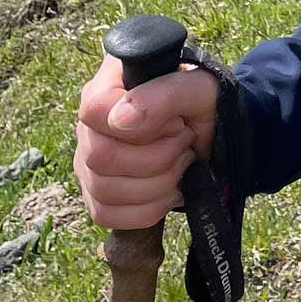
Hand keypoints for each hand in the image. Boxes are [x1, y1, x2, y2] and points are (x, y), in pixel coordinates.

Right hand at [73, 55, 218, 229]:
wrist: (212, 136)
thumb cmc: (202, 104)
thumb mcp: (199, 89)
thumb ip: (164, 94)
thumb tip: (120, 120)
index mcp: (107, 85)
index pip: (94, 110)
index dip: (137, 125)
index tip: (174, 123)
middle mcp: (89, 126)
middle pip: (100, 157)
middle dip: (157, 158)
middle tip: (185, 142)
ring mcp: (87, 164)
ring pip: (105, 191)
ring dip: (159, 183)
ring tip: (182, 162)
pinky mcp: (96, 197)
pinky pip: (107, 216)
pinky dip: (149, 209)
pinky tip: (170, 189)